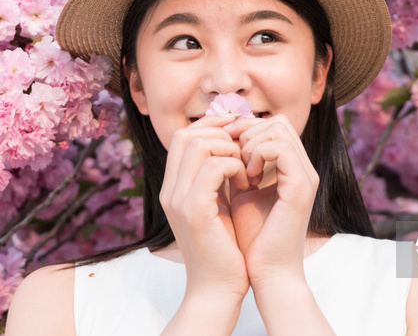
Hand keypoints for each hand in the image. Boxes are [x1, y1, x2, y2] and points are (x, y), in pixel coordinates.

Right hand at [160, 115, 251, 299]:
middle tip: (244, 150)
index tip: (238, 133)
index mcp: (174, 188)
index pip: (183, 137)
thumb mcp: (217, 205)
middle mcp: (170, 191)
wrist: (218, 290)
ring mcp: (178, 200)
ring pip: (199, 145)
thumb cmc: (224, 249)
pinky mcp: (194, 211)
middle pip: (187, 135)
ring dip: (230, 150)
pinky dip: (235, 167)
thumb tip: (232, 145)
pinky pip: (213, 167)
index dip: (211, 127)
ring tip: (246, 172)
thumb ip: (217, 178)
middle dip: (221, 133)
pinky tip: (247, 185)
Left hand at [225, 115, 318, 287]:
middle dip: (246, 133)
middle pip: (278, 121)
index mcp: (290, 169)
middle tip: (231, 160)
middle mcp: (302, 168)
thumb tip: (219, 138)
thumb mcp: (239, 192)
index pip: (272, 125)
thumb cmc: (249, 239)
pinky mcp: (302, 187)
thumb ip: (236, 165)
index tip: (225, 151)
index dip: (244, 130)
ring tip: (240, 172)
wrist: (265, 274)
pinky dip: (257, 155)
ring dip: (250, 144)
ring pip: (279, 128)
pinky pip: (280, 148)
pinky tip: (247, 179)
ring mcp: (305, 176)